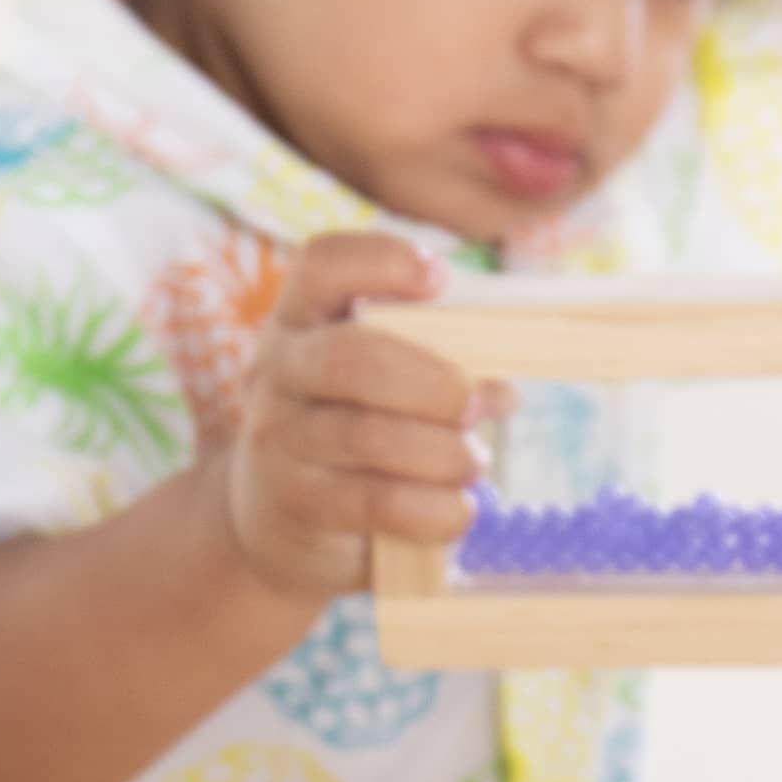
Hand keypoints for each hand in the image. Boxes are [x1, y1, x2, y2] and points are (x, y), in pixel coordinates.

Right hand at [225, 233, 512, 597]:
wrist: (280, 521)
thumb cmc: (351, 434)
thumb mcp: (379, 387)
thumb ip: (436, 370)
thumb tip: (503, 389)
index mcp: (301, 320)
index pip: (320, 266)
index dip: (379, 261)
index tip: (439, 278)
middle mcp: (278, 372)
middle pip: (351, 358)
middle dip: (431, 382)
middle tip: (475, 406)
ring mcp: (279, 439)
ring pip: (370, 437)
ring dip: (443, 452)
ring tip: (473, 463)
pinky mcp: (296, 503)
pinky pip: (379, 502)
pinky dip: (436, 508)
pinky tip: (458, 508)